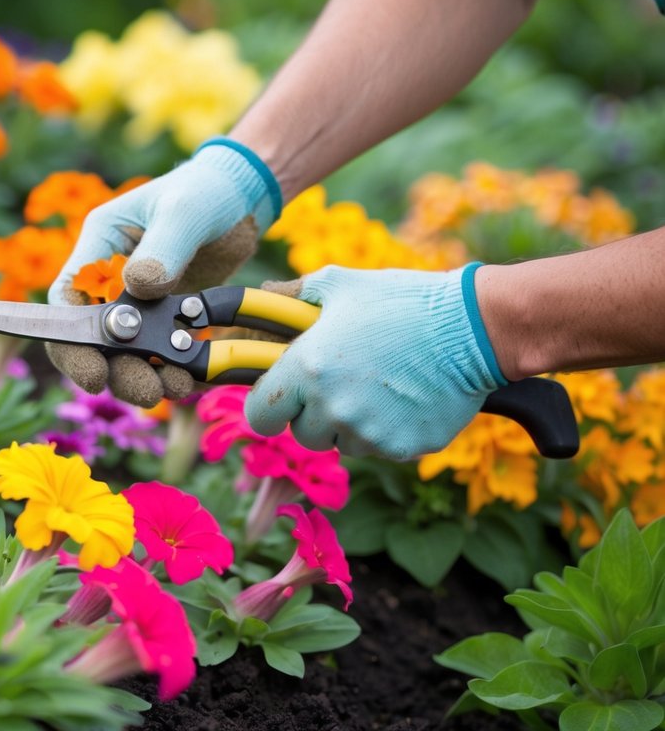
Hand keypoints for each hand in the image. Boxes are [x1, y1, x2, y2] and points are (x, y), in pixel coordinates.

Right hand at [47, 138, 281, 406]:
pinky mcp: (165, 318)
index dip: (71, 341)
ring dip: (143, 375)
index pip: (68, 300)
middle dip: (113, 369)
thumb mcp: (185, 212)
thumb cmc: (207, 191)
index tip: (93, 371)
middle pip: (92, 338)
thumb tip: (138, 288)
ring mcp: (139, 303)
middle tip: (144, 390)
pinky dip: (169, 370)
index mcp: (100, 245)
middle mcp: (110, 279)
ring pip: (125, 353)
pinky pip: (158, 353)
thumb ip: (163, 249)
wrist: (241, 198)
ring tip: (173, 387)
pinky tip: (187, 379)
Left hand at [245, 264, 507, 459]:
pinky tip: (404, 397)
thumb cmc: (402, 301)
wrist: (474, 327)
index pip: (259, 414)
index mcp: (307, 369)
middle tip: (338, 385)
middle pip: (302, 434)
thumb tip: (264, 298)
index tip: (278, 400)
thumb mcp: (340, 285)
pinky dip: (386, 430)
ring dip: (350, 423)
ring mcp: (369, 432)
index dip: (267, 406)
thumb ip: (293, 297)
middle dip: (312, 414)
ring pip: (341, 443)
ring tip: (377, 386)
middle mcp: (333, 407)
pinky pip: (379, 448)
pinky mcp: (402, 448)